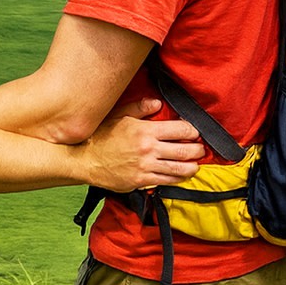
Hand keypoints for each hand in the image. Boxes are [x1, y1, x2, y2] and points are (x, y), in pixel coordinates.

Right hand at [77, 98, 204, 192]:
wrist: (84, 159)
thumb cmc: (100, 135)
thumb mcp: (118, 115)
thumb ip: (140, 108)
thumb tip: (158, 103)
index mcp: (145, 130)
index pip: (180, 129)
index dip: (191, 130)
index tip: (194, 132)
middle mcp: (148, 149)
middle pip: (184, 150)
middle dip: (197, 150)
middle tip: (200, 149)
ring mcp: (146, 166)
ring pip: (179, 168)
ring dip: (192, 167)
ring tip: (196, 164)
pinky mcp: (142, 181)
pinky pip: (167, 181)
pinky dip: (178, 179)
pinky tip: (181, 175)